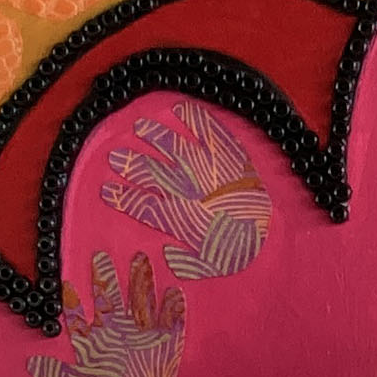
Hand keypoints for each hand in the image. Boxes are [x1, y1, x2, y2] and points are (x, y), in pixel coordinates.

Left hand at [26, 249, 186, 376]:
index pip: (81, 315)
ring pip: (139, 300)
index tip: (65, 281)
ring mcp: (142, 334)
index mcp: (96, 342)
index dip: (73, 299)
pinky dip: (173, 308)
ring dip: (141, 281)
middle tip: (100, 255)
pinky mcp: (166, 342)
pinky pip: (171, 321)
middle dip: (105, 278)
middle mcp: (117, 332)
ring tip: (140, 258)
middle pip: (109, 298)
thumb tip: (30, 363)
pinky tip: (174, 292)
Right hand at [101, 101, 273, 280]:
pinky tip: (180, 109)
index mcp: (180, 219)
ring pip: (173, 148)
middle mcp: (188, 190)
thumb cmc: (241, 251)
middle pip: (152, 174)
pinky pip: (208, 131)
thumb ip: (187, 263)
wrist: (271, 231)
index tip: (106, 189)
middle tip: (114, 156)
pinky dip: (194, 118)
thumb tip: (168, 254)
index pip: (143, 206)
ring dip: (155, 137)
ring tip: (140, 128)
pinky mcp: (228, 154)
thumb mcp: (212, 267)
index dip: (122, 197)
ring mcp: (207, 168)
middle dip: (130, 165)